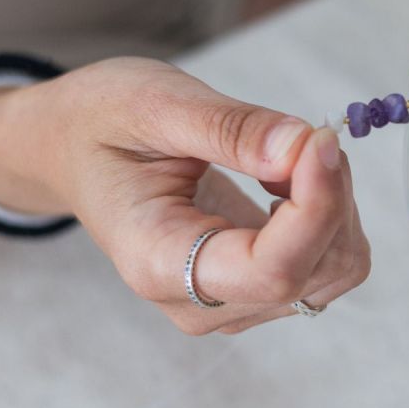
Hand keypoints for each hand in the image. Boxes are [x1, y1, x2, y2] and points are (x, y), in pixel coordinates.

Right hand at [0, 58, 368, 334]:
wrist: (73, 150)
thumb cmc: (101, 123)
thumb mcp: (155, 104)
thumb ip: (232, 130)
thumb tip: (302, 148)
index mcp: (158, 263)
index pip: (272, 271)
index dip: (317, 208)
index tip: (323, 139)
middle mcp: (199, 302)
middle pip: (315, 271)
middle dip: (331, 195)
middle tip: (305, 133)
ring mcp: (232, 302)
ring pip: (335, 267)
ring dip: (335, 202)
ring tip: (285, 154)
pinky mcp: (257, 287)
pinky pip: (329, 259)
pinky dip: (330, 211)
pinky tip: (288, 180)